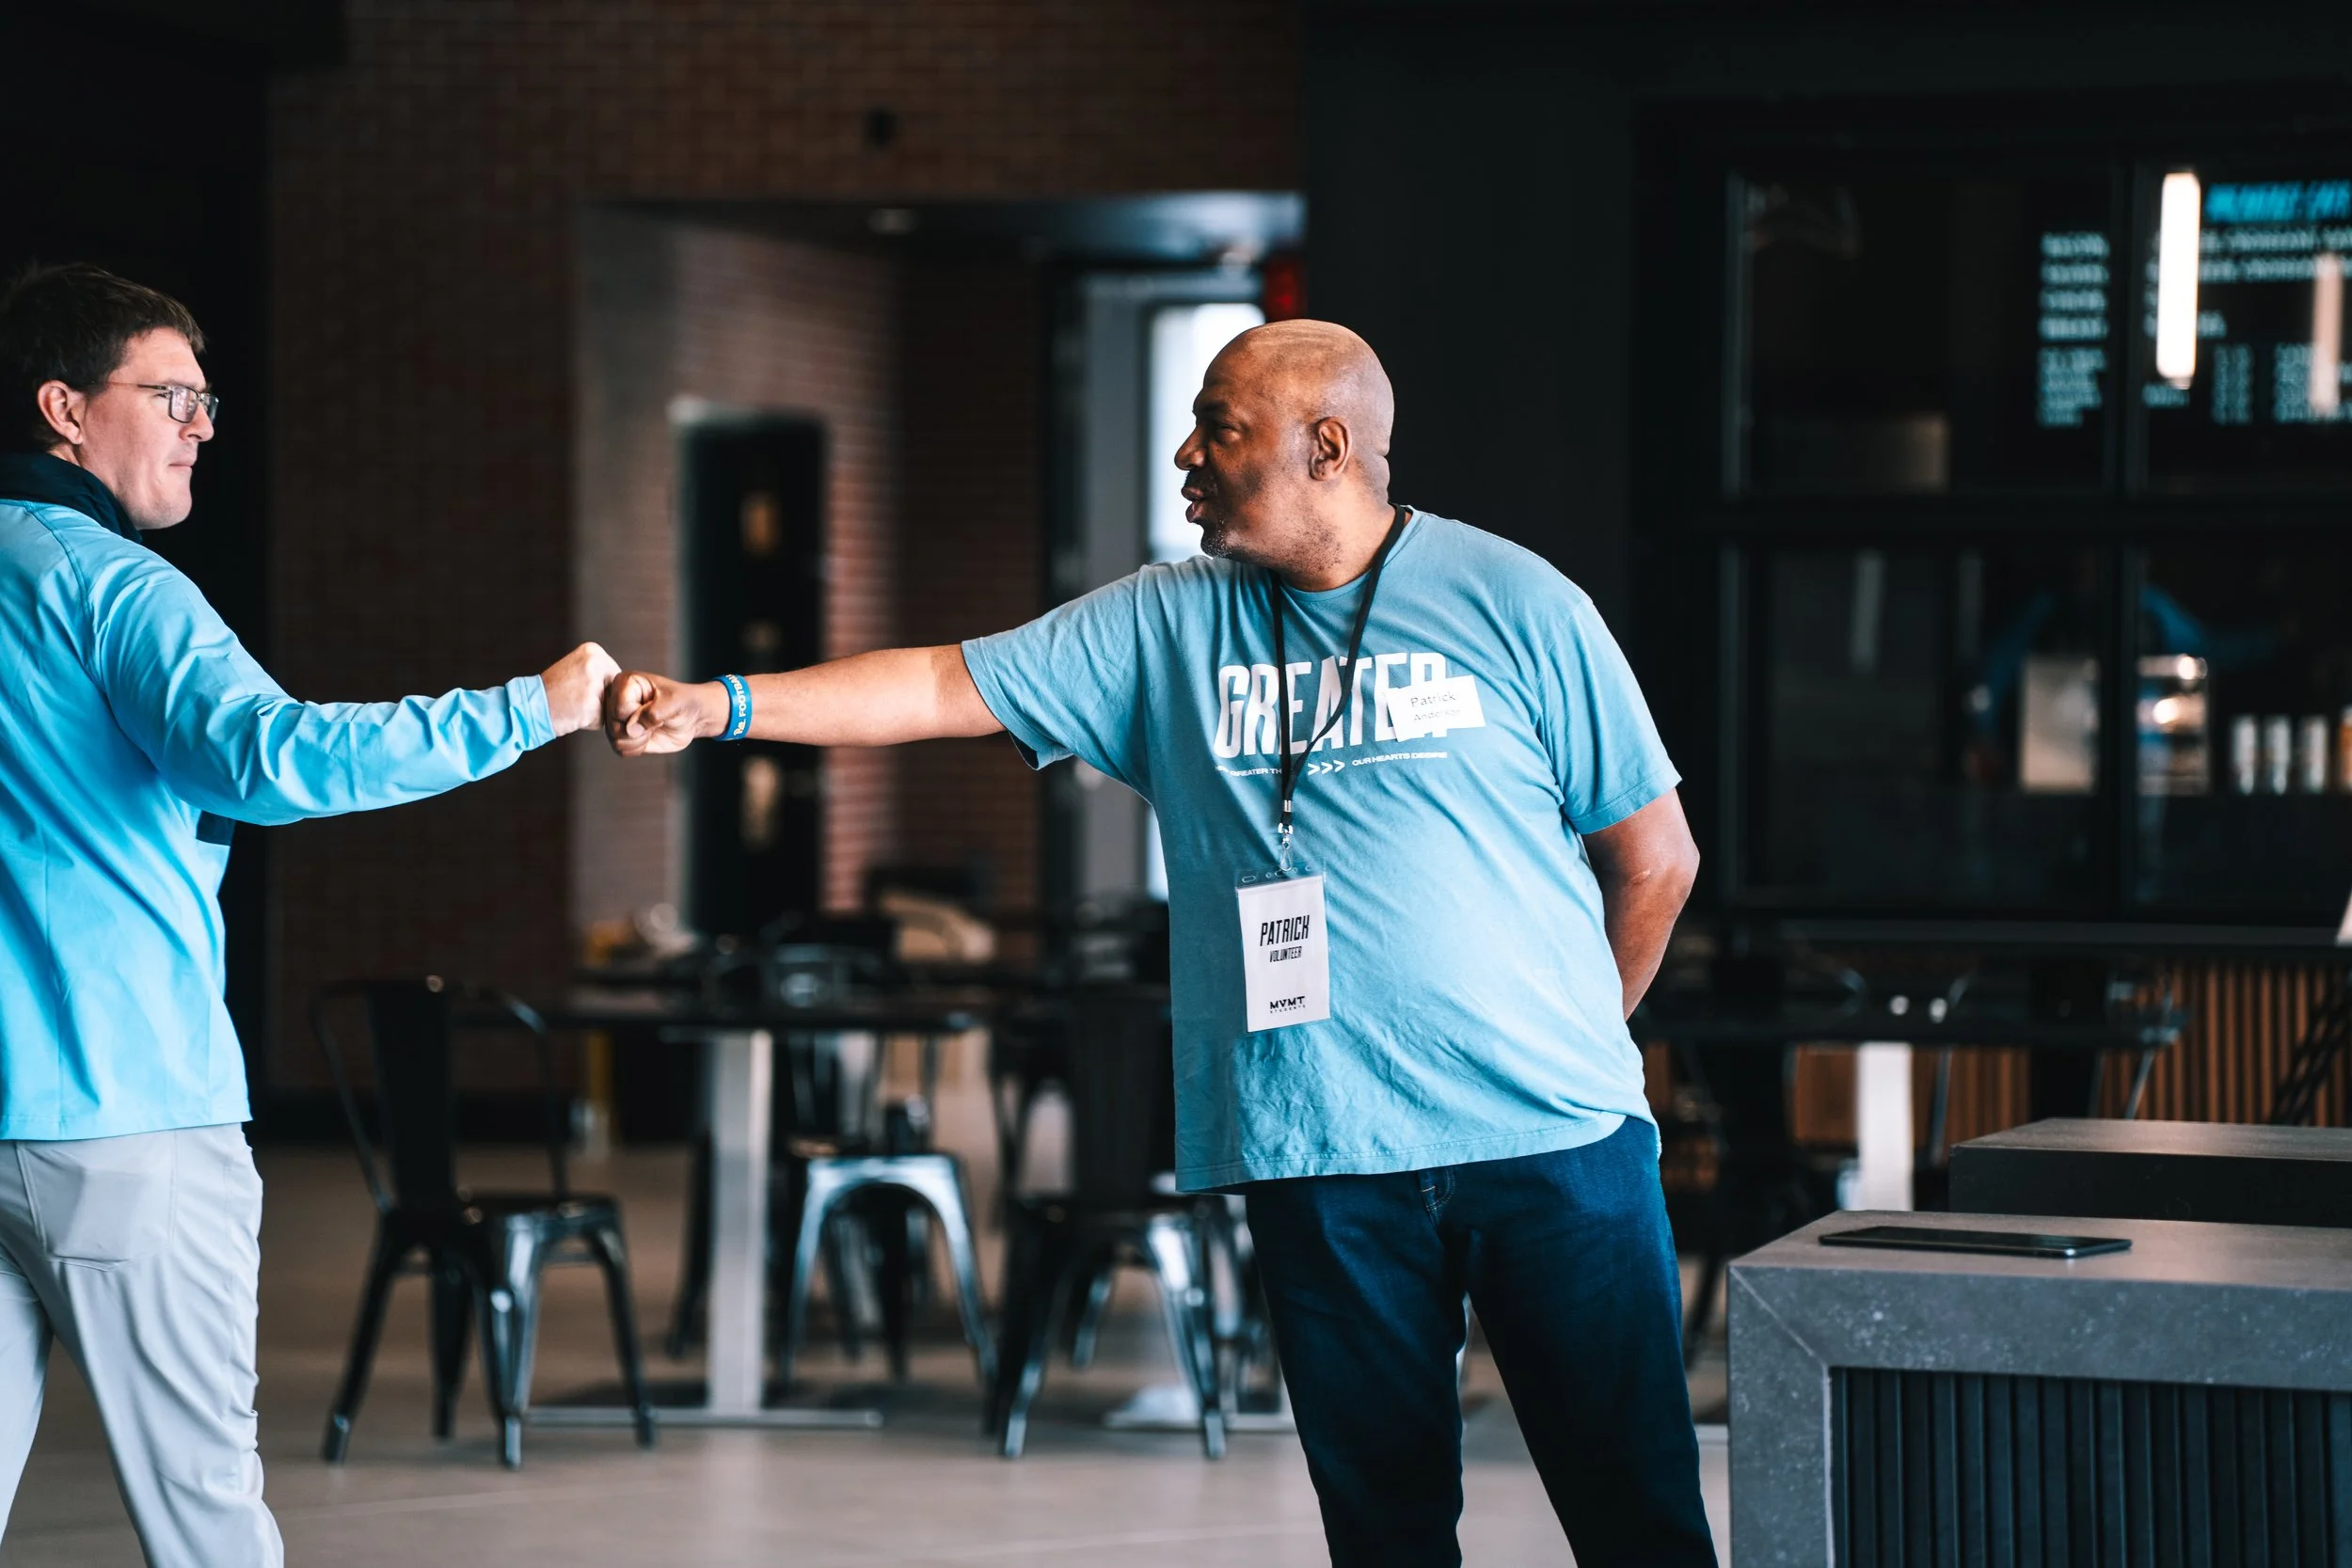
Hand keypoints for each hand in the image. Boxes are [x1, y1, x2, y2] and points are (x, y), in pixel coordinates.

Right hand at [539, 642, 620, 737]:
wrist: (528, 706)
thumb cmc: (554, 692)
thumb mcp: (576, 669)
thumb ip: (600, 673)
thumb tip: (627, 687)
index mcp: (593, 651)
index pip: (613, 676)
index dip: (598, 689)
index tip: (577, 689)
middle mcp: (596, 662)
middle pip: (615, 691)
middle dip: (600, 701)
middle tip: (574, 699)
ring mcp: (594, 684)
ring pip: (610, 706)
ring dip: (596, 712)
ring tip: (573, 705)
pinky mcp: (592, 705)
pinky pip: (602, 720)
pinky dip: (590, 723)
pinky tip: (572, 714)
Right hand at [605, 669, 725, 755]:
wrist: (693, 717)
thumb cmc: (684, 702)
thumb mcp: (674, 702)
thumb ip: (653, 713)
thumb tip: (631, 729)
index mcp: (625, 682)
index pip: (619, 709)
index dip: (638, 716)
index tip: (656, 708)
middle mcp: (616, 699)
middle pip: (614, 725)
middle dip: (639, 730)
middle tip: (657, 721)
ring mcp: (618, 718)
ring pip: (615, 739)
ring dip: (639, 740)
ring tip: (653, 728)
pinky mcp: (622, 734)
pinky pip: (621, 749)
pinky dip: (638, 748)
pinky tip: (649, 737)